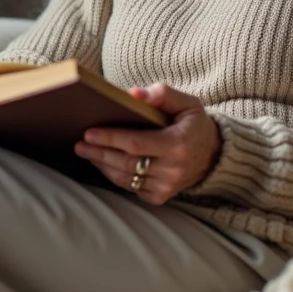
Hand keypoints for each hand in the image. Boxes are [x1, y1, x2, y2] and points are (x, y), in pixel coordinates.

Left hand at [73, 82, 220, 204]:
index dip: (110, 138)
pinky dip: (114, 176)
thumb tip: (133, 94)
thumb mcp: (186, 102)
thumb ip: (161, 94)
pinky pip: (131, 188)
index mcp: (178, 144)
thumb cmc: (193, 123)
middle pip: (126, 162)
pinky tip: (103, 164)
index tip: (89, 132)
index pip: (136, 143)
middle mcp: (173, 169)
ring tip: (86, 152)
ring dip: (102, 165)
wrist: (212, 154)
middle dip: (99, 152)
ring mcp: (167, 186)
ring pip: (125, 178)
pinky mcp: (161, 197)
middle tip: (80, 144)